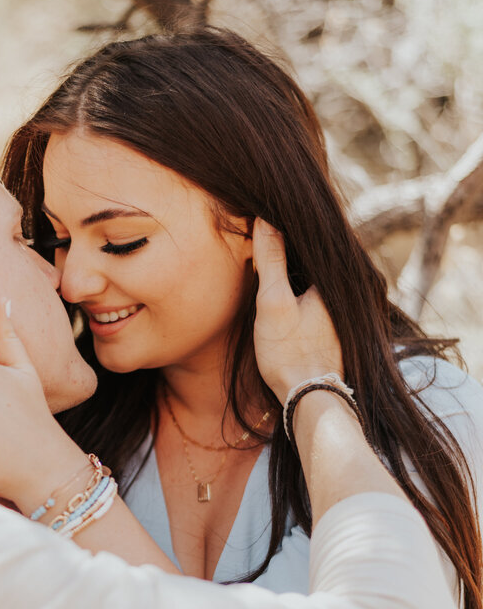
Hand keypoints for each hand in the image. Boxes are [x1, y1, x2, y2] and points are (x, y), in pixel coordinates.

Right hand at [252, 219, 343, 403]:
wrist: (308, 397)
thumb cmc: (290, 352)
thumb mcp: (274, 302)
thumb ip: (271, 260)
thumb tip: (265, 219)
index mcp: (337, 277)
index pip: (314, 233)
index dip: (290, 220)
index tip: (265, 211)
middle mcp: (346, 288)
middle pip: (315, 252)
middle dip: (292, 238)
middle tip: (263, 223)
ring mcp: (341, 306)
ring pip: (315, 270)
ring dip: (295, 259)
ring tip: (268, 245)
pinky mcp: (332, 321)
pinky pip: (315, 287)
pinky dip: (299, 278)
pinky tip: (281, 281)